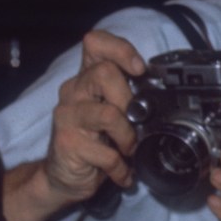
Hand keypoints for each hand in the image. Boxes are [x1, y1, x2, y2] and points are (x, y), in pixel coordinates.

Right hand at [45, 28, 145, 200]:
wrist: (62, 176)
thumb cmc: (91, 142)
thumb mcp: (109, 112)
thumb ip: (125, 96)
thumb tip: (158, 91)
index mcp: (86, 79)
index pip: (95, 43)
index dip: (120, 49)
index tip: (139, 69)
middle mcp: (72, 92)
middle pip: (105, 73)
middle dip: (129, 100)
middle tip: (134, 122)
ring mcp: (67, 117)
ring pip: (109, 114)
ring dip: (127, 137)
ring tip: (128, 150)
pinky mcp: (67, 143)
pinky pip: (107, 153)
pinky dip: (120, 167)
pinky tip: (121, 173)